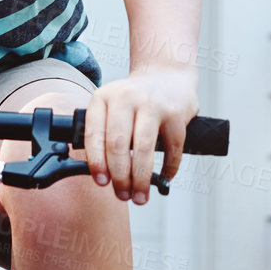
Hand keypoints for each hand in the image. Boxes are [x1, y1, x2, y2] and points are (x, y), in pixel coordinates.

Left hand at [82, 65, 198, 205]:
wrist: (168, 74)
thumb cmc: (136, 99)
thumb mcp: (111, 106)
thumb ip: (103, 133)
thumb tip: (102, 176)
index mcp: (104, 97)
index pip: (94, 134)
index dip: (96, 162)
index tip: (101, 182)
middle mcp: (126, 97)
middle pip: (118, 144)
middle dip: (120, 177)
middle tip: (122, 195)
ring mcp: (153, 103)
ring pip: (143, 148)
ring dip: (141, 178)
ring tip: (140, 196)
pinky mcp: (176, 112)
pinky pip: (172, 148)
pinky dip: (168, 169)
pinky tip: (164, 178)